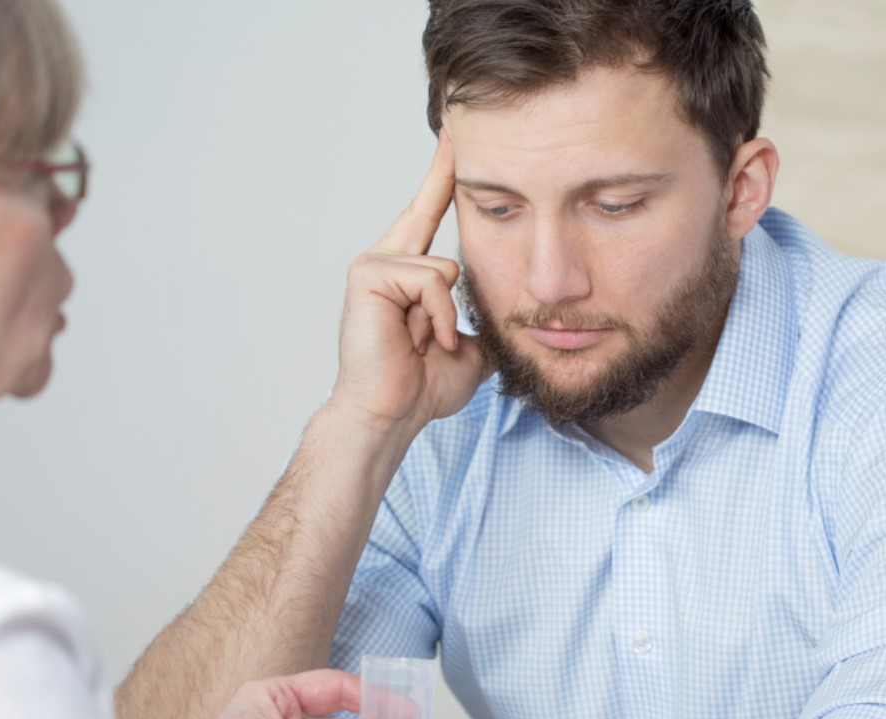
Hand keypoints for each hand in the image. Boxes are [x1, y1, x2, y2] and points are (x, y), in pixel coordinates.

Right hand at [331, 132, 488, 434]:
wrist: (392, 414)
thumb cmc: (421, 388)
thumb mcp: (470, 349)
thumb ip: (483, 322)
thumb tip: (516, 322)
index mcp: (408, 274)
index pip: (429, 213)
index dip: (442, 176)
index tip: (454, 138)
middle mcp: (386, 260)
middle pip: (426, 206)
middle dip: (446, 174)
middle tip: (455, 158)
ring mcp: (374, 265)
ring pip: (444, 266)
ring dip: (448, 315)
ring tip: (428, 342)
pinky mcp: (369, 275)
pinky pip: (430, 281)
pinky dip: (439, 317)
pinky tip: (424, 339)